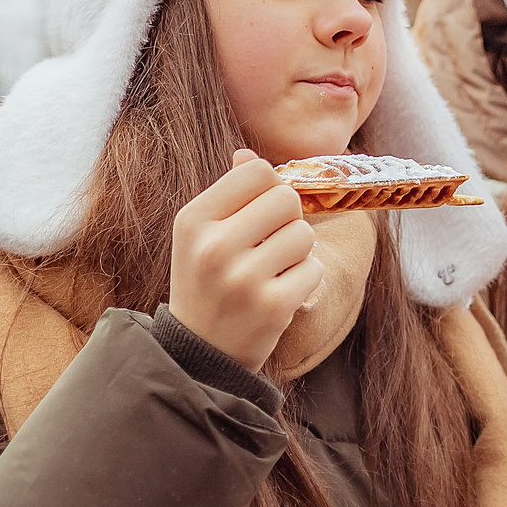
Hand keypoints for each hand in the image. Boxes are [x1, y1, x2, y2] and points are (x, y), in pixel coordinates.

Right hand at [167, 150, 319, 371]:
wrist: (199, 353)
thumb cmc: (206, 282)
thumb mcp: (201, 235)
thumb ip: (228, 193)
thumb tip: (247, 153)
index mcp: (193, 220)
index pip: (256, 172)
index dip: (269, 188)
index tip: (259, 214)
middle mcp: (214, 246)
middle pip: (286, 198)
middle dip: (287, 220)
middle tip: (269, 245)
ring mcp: (243, 278)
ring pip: (305, 234)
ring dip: (298, 252)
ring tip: (271, 272)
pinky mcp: (272, 306)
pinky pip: (314, 269)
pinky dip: (305, 279)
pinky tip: (279, 293)